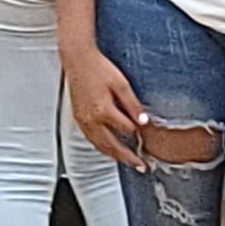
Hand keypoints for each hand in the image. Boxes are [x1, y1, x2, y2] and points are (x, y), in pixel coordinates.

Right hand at [65, 46, 148, 170]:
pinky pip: (91, 139)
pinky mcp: (78, 119)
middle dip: (127, 157)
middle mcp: (91, 120)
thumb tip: (143, 121)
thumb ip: (133, 104)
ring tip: (126, 161)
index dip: (137, 131)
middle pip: (112, 146)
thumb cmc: (98, 68)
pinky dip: (101, 147)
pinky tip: (108, 148)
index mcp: (103, 110)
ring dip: (114, 156)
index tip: (147, 134)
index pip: (125, 129)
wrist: (78, 60)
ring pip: (100, 146)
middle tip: (140, 165)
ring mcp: (83, 121)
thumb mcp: (121, 84)